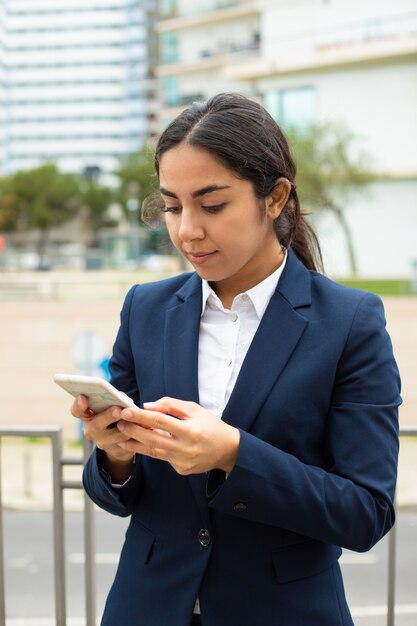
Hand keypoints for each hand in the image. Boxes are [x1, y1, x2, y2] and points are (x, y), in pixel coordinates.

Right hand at [71, 395, 134, 479]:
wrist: (119, 444)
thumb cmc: (114, 417)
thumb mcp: (111, 407)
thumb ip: (114, 400)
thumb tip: (123, 398)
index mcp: (87, 416)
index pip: (77, 411)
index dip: (78, 405)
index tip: (83, 397)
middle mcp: (90, 430)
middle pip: (96, 424)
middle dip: (108, 416)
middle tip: (118, 410)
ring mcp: (102, 443)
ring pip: (116, 434)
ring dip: (128, 425)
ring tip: (138, 417)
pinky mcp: (116, 451)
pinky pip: (128, 442)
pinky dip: (136, 433)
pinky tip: (144, 427)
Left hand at [114, 396, 239, 475]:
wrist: (228, 450)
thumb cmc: (210, 425)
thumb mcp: (194, 409)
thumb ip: (171, 405)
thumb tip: (147, 406)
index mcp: (190, 430)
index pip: (160, 421)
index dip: (141, 416)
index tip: (126, 411)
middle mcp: (186, 448)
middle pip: (153, 439)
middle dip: (133, 431)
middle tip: (119, 423)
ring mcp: (183, 462)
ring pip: (153, 452)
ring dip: (136, 444)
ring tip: (121, 436)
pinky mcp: (181, 470)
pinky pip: (163, 458)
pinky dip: (153, 451)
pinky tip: (141, 445)